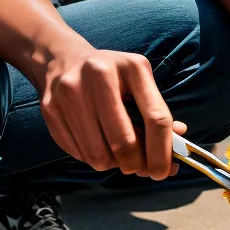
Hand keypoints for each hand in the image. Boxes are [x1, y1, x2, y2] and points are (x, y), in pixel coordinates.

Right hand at [39, 47, 181, 179]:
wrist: (62, 58)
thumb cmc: (109, 75)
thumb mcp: (138, 81)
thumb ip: (157, 112)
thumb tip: (179, 146)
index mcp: (131, 66)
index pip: (155, 118)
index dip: (162, 152)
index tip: (164, 171)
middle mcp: (98, 75)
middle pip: (124, 142)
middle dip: (135, 164)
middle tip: (138, 167)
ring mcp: (70, 91)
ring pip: (98, 154)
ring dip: (112, 164)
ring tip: (115, 154)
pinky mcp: (50, 108)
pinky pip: (78, 152)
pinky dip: (92, 158)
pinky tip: (95, 144)